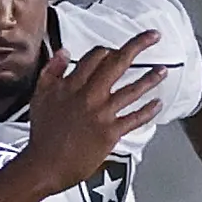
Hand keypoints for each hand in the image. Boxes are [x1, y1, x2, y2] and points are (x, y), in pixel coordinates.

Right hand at [23, 31, 165, 194]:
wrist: (44, 165)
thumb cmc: (42, 134)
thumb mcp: (39, 96)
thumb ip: (51, 71)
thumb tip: (64, 52)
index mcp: (72, 85)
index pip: (95, 57)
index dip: (108, 51)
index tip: (116, 50)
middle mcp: (89, 95)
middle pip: (118, 63)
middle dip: (138, 45)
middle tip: (153, 37)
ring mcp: (102, 114)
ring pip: (131, 90)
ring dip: (150, 78)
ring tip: (163, 71)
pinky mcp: (110, 133)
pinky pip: (134, 118)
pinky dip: (148, 111)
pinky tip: (157, 104)